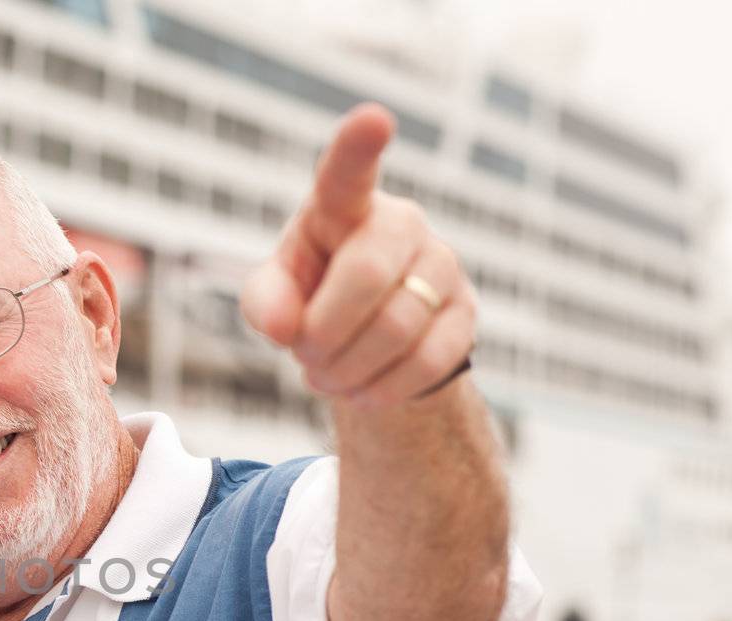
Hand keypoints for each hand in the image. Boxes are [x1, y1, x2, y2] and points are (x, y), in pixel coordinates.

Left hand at [240, 103, 475, 407]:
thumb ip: (265, 302)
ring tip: (326, 374)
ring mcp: (442, 265)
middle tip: (305, 354)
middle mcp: (402, 223)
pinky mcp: (466, 313)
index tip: (373, 119)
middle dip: (324, 331)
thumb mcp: (274, 296)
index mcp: (344, 208)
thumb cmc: (311, 298)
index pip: (348, 173)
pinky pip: (427, 360)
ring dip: (347, 368)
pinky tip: (361, 389)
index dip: (358, 147)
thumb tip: (283, 326)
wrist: (363, 341)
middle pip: (366, 275)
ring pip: (397, 326)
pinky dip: (382, 388)